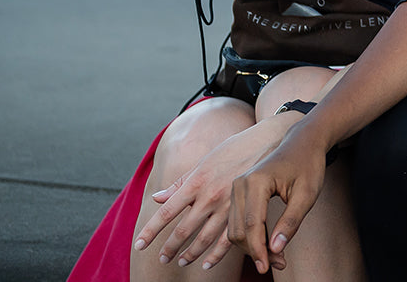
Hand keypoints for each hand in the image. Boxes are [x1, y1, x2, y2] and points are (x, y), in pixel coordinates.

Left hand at [132, 115, 286, 269]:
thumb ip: (180, 183)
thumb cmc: (232, 149)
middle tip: (162, 259)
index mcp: (196, 182)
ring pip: (204, 239)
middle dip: (169, 248)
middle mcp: (209, 196)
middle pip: (183, 230)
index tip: (139, 244)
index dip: (151, 231)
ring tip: (181, 261)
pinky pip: (228, 239)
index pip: (167, 212)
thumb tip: (157, 199)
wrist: (267, 141)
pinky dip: (216, 254)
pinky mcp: (245, 211)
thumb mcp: (204, 162)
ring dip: (190, 253)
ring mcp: (228, 205)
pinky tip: (207, 263)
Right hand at [227, 120, 329, 273]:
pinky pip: (238, 222)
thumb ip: (291, 222)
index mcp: (256, 181)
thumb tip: (275, 249)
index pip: (251, 224)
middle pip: (240, 230)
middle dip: (257, 251)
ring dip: (253, 247)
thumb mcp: (307, 195)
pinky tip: (268, 246)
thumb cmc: (308, 165)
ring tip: (278, 258)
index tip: (268, 268)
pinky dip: (251, 236)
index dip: (259, 250)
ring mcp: (237, 187)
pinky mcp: (239, 192)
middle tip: (280, 264)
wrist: (303, 142)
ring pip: (236, 229)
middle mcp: (240, 184)